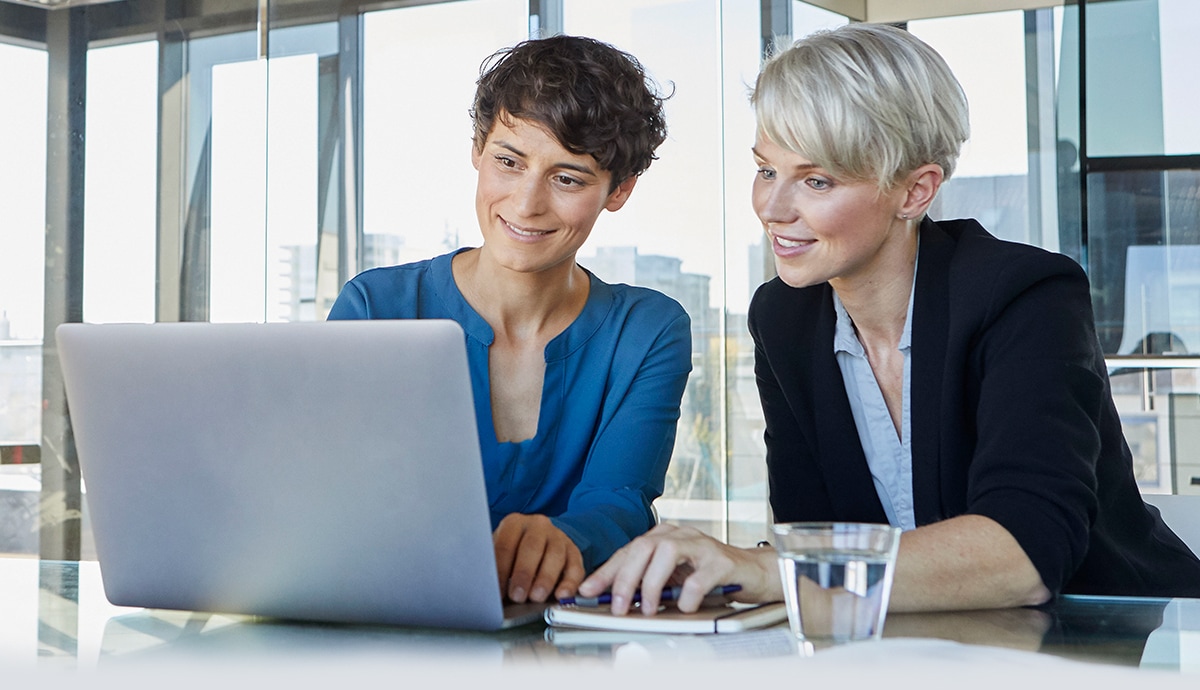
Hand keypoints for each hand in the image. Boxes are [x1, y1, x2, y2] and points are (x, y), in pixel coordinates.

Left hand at [493, 513, 584, 603]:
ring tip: (536, 597)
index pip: (505, 546)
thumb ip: (496, 566)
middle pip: (532, 548)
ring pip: (555, 555)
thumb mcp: (502, 553)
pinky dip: (570, 583)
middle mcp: (538, 525)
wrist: (540, 541)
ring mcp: (558, 536)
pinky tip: (561, 595)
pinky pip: (575, 567)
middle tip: (517, 596)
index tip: (497, 592)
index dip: (501, 570)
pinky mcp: (573, 551)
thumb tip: (488, 590)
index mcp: (514, 523)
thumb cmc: (514, 552)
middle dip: (524, 574)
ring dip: (545, 579)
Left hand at [577, 523, 781, 614]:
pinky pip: (700, 575)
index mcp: (665, 537)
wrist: (756, 573)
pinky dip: (687, 593)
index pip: (628, 550)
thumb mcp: (674, 577)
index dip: (605, 571)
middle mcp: (681, 535)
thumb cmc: (711, 575)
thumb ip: (649, 582)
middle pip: (643, 547)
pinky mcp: (723, 561)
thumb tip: (615, 598)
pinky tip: (683, 606)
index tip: (586, 591)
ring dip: (651, 584)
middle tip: (617, 605)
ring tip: (648, 608)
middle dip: (624, 578)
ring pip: (667, 553)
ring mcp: (703, 545)